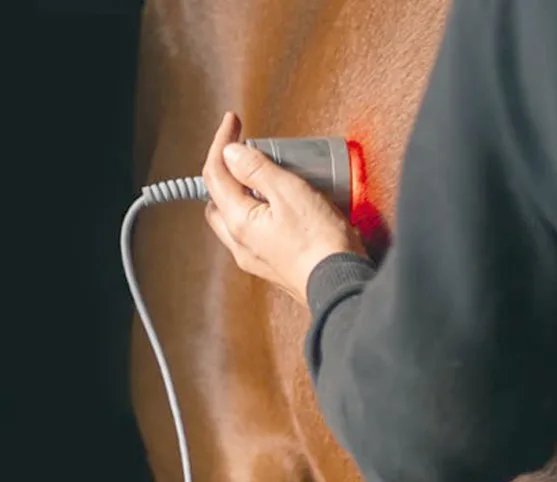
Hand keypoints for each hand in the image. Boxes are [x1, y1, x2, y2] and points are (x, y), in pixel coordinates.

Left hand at [202, 112, 366, 305]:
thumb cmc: (321, 242)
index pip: (215, 174)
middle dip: (225, 173)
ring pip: (234, 218)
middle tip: (246, 153)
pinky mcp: (272, 266)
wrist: (341, 285)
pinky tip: (281, 208)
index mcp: (238, 222)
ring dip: (241, 195)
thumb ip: (257, 170)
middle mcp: (240, 243)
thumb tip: (232, 152)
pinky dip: (258, 213)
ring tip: (265, 178)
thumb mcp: (290, 193)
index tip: (233, 122)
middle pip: (217, 200)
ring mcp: (255, 257)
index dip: (221, 142)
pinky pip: (254, 233)